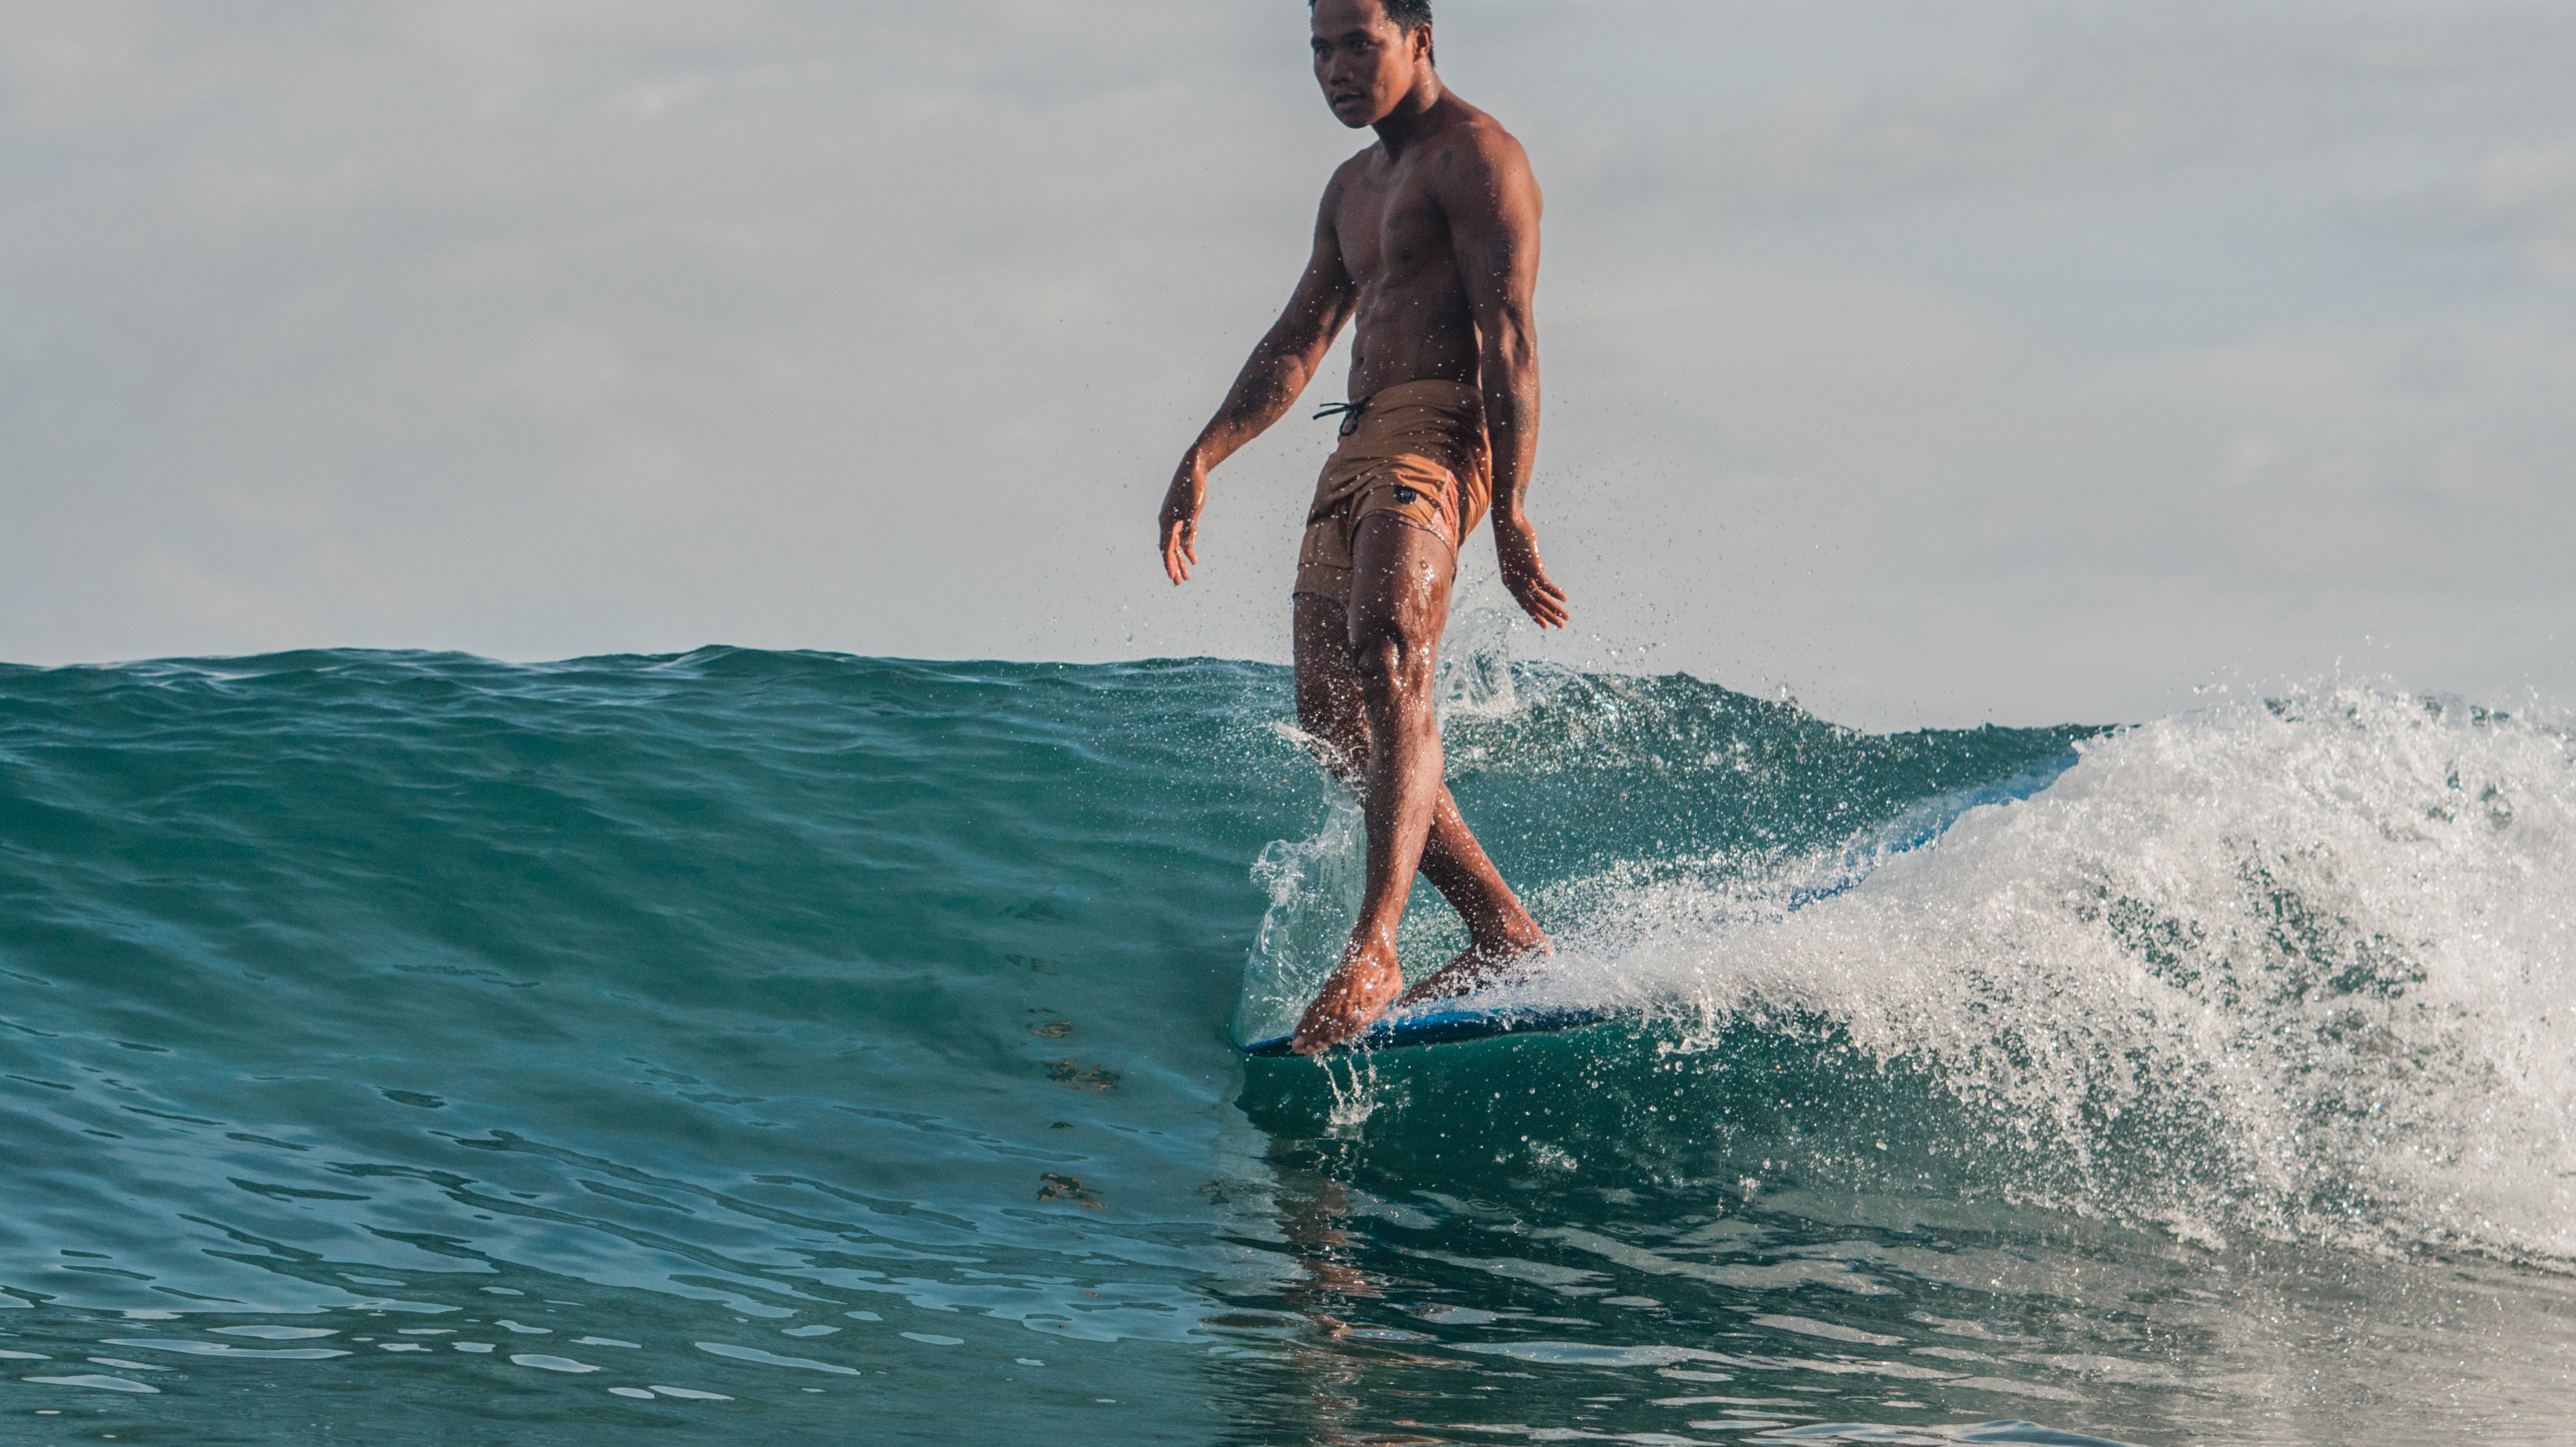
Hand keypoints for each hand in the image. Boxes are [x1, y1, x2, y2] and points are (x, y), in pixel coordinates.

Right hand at [1158, 457, 1207, 584]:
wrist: (1193, 468)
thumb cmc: (1193, 486)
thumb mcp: (1193, 508)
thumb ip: (1190, 528)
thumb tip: (1187, 548)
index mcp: (1167, 520)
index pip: (1166, 547)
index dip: (1169, 563)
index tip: (1173, 576)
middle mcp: (1167, 522)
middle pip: (1169, 550)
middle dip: (1174, 567)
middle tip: (1178, 583)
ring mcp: (1174, 521)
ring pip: (1175, 546)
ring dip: (1180, 561)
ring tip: (1186, 576)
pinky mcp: (1181, 518)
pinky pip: (1182, 538)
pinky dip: (1187, 549)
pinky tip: (1193, 559)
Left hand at [1493, 516, 1569, 627]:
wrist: (1507, 522)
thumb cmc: (1512, 538)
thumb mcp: (1517, 557)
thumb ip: (1526, 569)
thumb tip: (1537, 572)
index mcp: (1509, 582)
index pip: (1524, 604)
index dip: (1535, 615)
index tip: (1545, 625)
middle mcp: (1514, 581)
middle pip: (1533, 605)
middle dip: (1548, 616)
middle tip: (1560, 626)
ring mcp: (1523, 574)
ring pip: (1540, 597)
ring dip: (1555, 608)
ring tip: (1567, 616)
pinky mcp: (1531, 566)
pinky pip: (1545, 584)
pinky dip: (1555, 592)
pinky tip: (1565, 599)